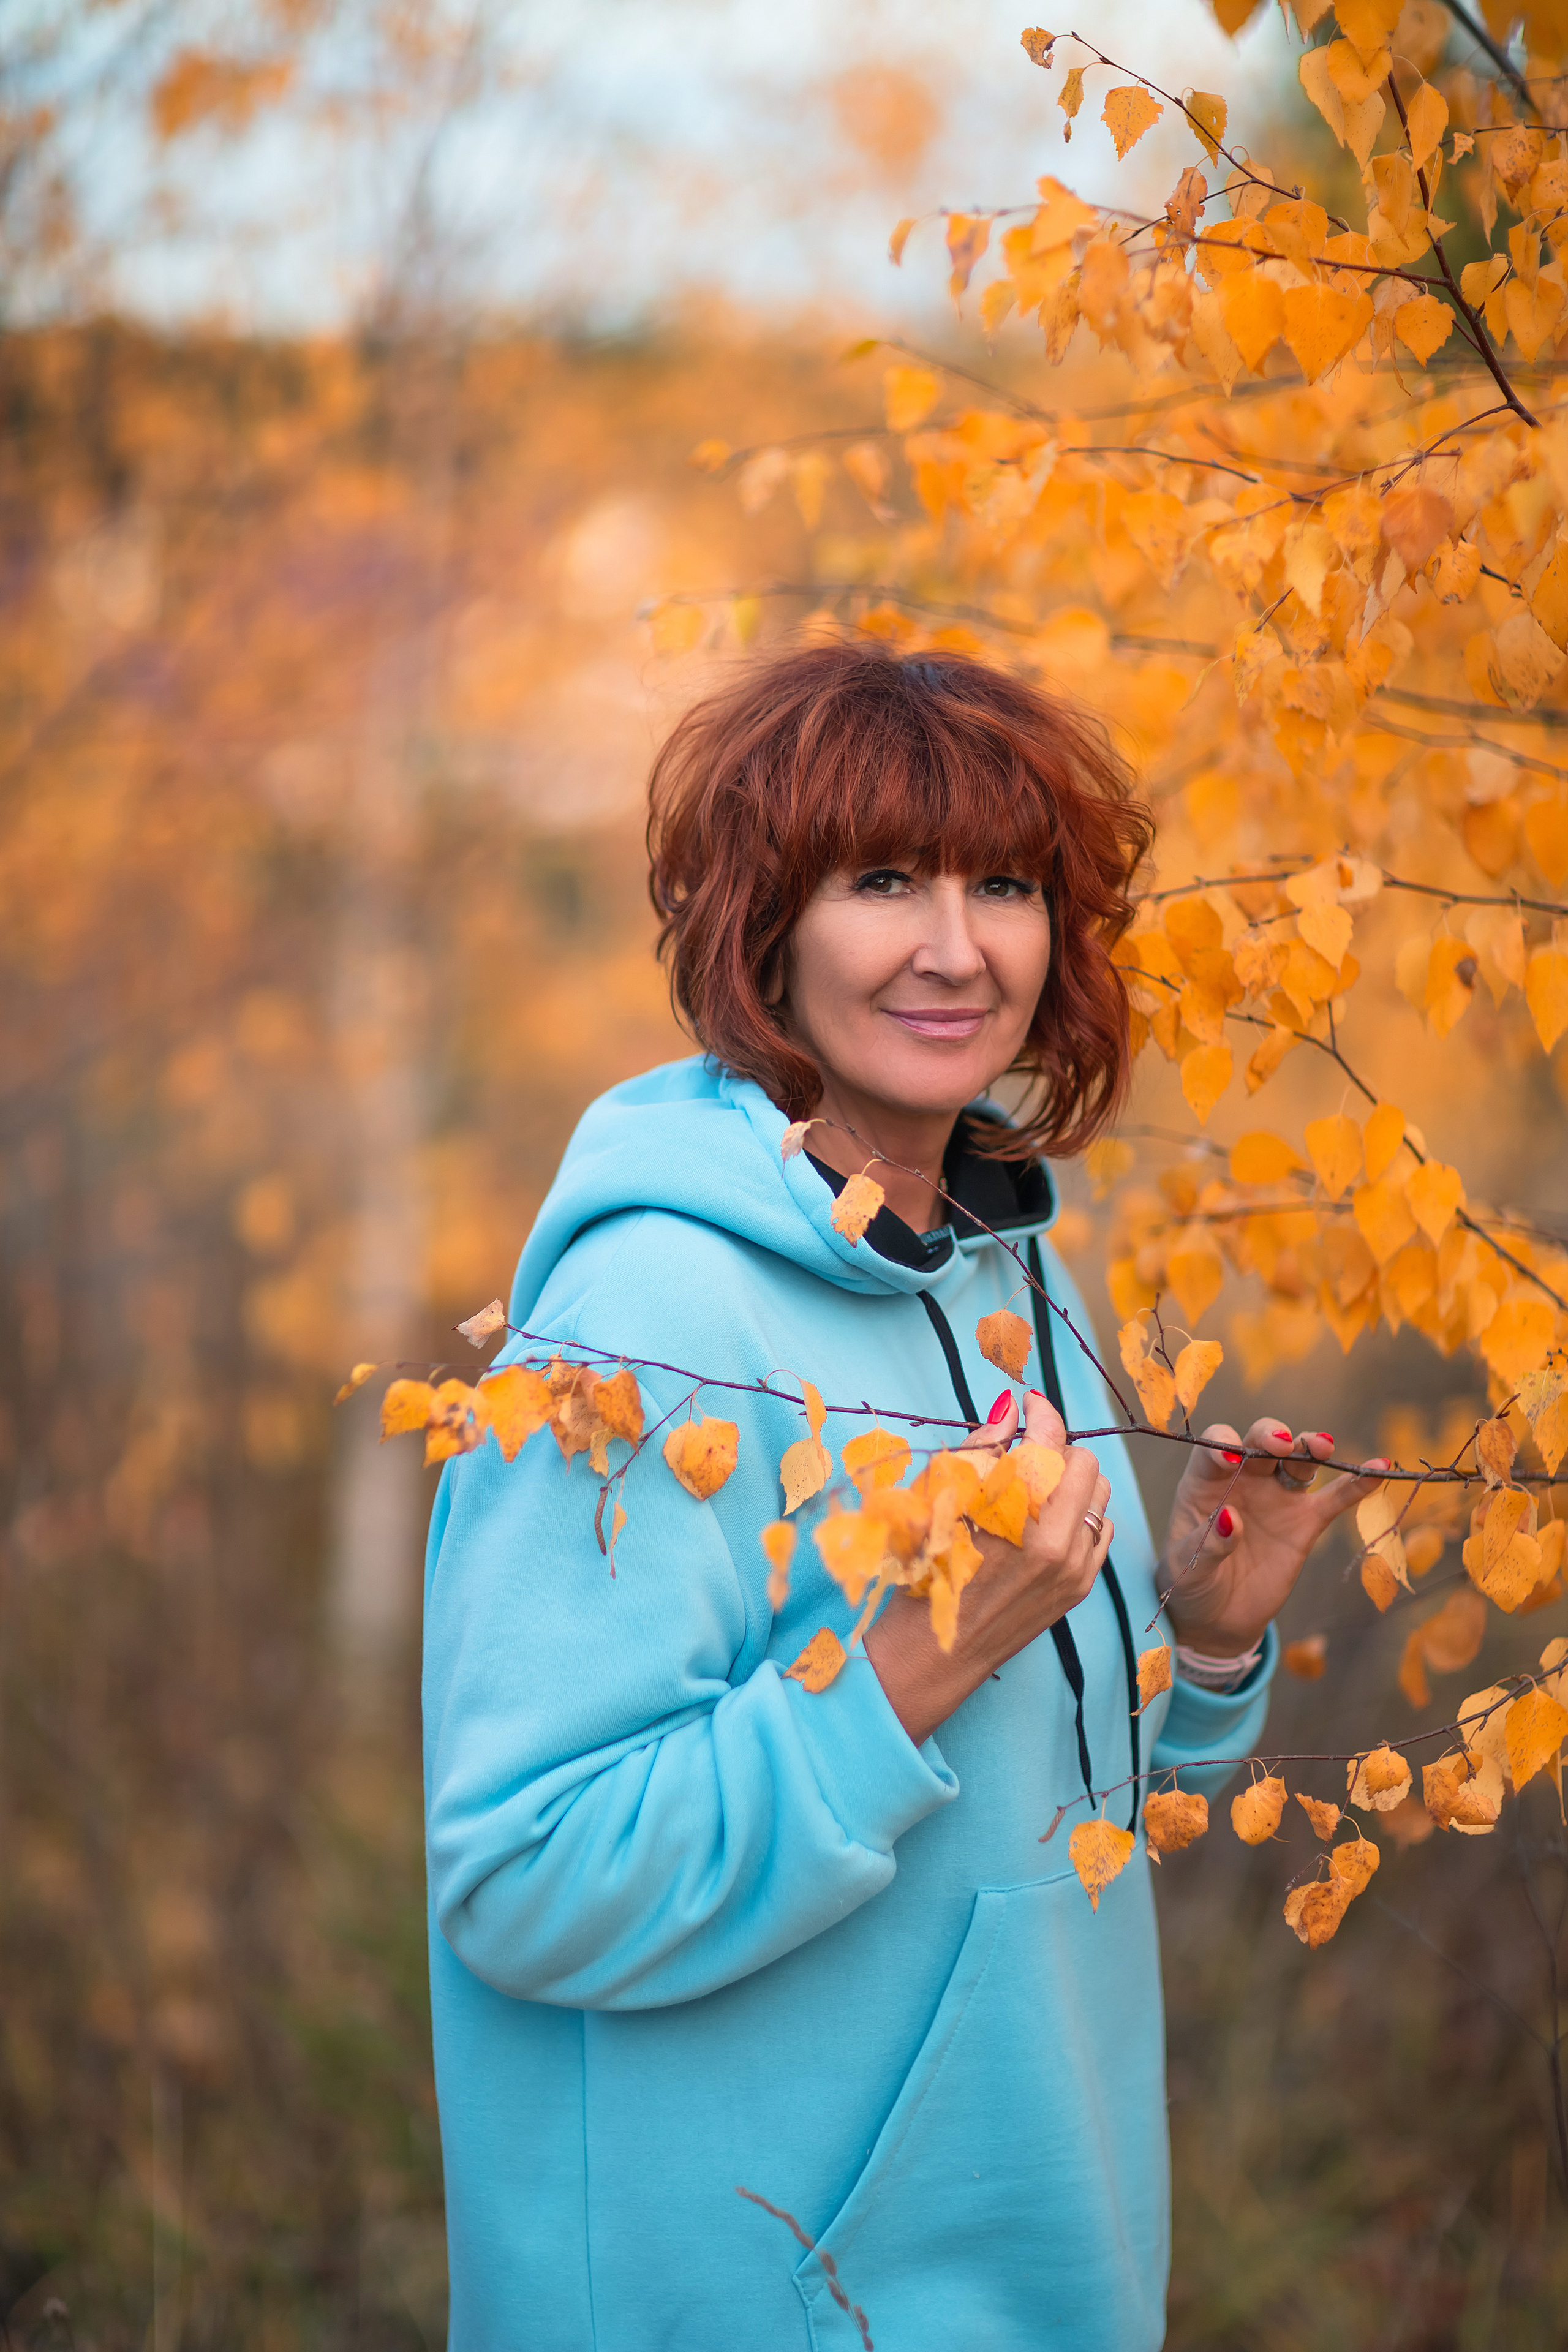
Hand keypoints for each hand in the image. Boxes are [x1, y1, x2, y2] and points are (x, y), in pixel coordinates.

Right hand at [864, 1390, 1112, 1746]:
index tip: (1031, 1403)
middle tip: (1026, 1452)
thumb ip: (980, 1450)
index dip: (1041, 1413)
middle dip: (1056, 1449)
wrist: (936, 1651)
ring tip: (1035, 1488)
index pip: (1048, 1441)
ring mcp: (1074, 1568)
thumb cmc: (924, 1571)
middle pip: (1083, 1462)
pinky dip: (1081, 1515)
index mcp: (1015, 1516)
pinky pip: (1103, 1529)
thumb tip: (1009, 1409)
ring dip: (1072, 1480)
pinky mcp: (1081, 1587)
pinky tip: (1047, 1522)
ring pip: (1099, 1494)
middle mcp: (1056, 1542)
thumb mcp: (939, 1501)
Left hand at [1160, 1417, 1387, 1658]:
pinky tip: (1380, 1467)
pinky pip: (1337, 1498)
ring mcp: (1277, 1498)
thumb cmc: (1191, 1583)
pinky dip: (1358, 1483)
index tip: (1229, 1458)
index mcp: (1205, 1482)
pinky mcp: (1306, 1523)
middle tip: (1280, 1446)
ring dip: (1310, 1446)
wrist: (1217, 1618)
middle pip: (1261, 1441)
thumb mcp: (1186, 1569)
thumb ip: (1207, 1544)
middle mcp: (1243, 1479)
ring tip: (1321, 1446)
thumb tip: (1230, 1519)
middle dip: (1271, 1435)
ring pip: (1298, 1460)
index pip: (1213, 1448)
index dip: (1220, 1445)